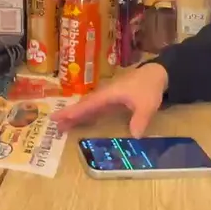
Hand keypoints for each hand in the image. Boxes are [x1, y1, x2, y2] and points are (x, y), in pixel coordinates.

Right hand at [52, 63, 167, 137]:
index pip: (87, 105)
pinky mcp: (111, 100)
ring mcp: (107, 97)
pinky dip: (85, 114)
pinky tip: (81, 121)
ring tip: (62, 125)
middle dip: (69, 115)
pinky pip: (94, 108)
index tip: (57, 117)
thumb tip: (134, 136)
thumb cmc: (149, 87)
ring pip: (87, 107)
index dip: (73, 112)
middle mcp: (104, 95)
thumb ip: (140, 119)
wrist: (156, 74)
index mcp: (108, 94)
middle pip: (83, 105)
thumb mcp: (148, 104)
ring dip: (76, 115)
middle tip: (54, 125)